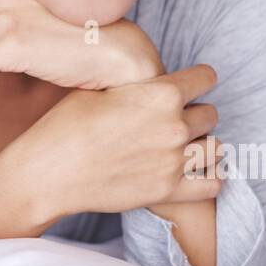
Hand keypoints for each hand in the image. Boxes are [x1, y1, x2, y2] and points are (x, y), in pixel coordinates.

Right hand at [0, 63, 225, 223]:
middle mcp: (174, 126)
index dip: (198, 79)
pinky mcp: (168, 191)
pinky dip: (208, 177)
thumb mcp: (100, 88)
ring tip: (186, 146)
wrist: (49, 172)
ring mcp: (174, 161)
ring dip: (203, 144)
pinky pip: (213, 183)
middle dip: (195, 114)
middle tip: (175, 119)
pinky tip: (193, 171)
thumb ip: (136, 84)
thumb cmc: (66, 125)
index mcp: (160, 93)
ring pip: (216, 148)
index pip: (206, 78)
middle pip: (210, 114)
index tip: (192, 84)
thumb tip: (147, 75)